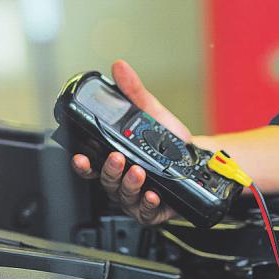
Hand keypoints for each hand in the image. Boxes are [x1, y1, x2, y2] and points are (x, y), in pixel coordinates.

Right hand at [71, 60, 191, 225]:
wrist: (197, 158)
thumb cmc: (169, 140)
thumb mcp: (150, 112)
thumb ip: (133, 91)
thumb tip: (120, 67)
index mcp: (115, 159)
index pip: (92, 165)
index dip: (83, 164)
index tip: (80, 157)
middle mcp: (122, 181)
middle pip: (106, 181)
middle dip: (110, 170)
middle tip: (118, 158)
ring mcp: (136, 197)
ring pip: (124, 196)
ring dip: (129, 184)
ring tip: (138, 171)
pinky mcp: (154, 209)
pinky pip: (146, 211)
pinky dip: (149, 203)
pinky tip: (153, 193)